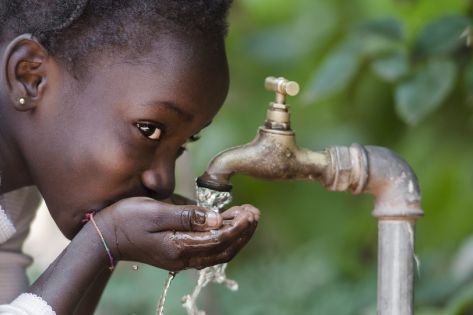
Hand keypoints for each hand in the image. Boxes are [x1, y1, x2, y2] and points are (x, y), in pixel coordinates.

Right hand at [93, 197, 258, 270]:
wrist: (105, 236)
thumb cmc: (127, 219)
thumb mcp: (156, 211)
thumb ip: (188, 215)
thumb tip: (217, 219)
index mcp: (179, 247)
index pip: (220, 239)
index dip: (239, 226)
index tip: (251, 212)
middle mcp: (184, 257)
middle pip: (224, 250)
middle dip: (243, 232)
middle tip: (255, 213)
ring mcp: (181, 258)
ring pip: (219, 252)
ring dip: (236, 236)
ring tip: (247, 217)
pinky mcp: (178, 253)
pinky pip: (209, 250)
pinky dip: (224, 239)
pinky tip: (228, 224)